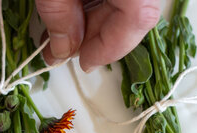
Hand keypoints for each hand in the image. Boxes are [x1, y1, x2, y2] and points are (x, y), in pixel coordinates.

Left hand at [36, 0, 160, 71]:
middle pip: (134, 13)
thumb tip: (62, 47)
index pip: (137, 17)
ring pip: (127, 4)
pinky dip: (97, 2)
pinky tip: (72, 10)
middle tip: (63, 50)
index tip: (84, 62)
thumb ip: (59, 15)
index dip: (109, 47)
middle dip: (95, 38)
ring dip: (94, 22)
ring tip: (60, 33)